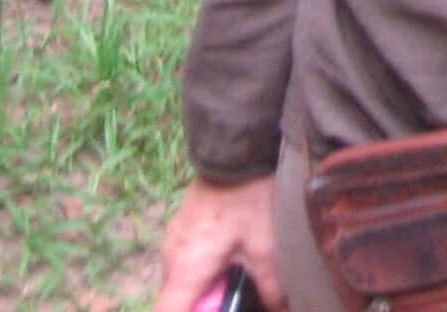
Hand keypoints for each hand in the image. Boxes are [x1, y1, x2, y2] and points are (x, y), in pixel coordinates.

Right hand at [153, 174, 280, 311]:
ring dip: (205, 288)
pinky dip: (203, 271)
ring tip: (237, 277)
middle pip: (177, 301)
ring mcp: (173, 240)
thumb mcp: (267, 247)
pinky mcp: (181, 228)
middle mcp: (170, 258)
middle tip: (235, 295)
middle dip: (205, 307)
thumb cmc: (250, 199)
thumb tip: (276, 309)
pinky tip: (231, 259)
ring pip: (182, 282)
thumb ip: (269, 288)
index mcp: (185, 268)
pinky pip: (186, 262)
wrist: (238, 150)